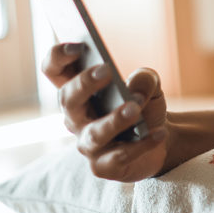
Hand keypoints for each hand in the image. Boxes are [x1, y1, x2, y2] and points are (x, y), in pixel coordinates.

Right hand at [42, 43, 170, 181]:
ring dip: (114, 119)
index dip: (58, 57)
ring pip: (93, 133)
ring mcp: (88, 144)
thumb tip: (134, 90)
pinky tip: (159, 133)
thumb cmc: (143, 104)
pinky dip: (140, 145)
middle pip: (67, 99)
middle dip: (84, 84)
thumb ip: (143, 79)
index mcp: (79, 90)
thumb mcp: (149, 84)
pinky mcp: (103, 167)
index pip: (54, 70)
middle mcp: (76, 117)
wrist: (159, 135)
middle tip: (107, 71)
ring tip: (135, 107)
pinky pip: (118, 157)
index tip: (78, 46)